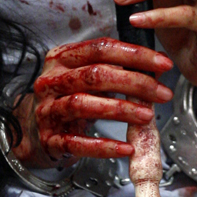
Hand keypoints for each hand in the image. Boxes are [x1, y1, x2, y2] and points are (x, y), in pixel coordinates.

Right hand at [25, 37, 173, 162]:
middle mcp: (51, 81)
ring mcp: (48, 109)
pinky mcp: (49, 138)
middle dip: (133, 82)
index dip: (134, 55)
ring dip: (119, 109)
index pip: (100, 48)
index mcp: (61, 58)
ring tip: (146, 115)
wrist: (34, 126)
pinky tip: (125, 147)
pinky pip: (77, 142)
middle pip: (94, 75)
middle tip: (160, 92)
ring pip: (83, 104)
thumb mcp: (83, 75)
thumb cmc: (67, 96)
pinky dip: (103, 146)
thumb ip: (112, 68)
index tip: (162, 64)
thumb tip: (154, 67)